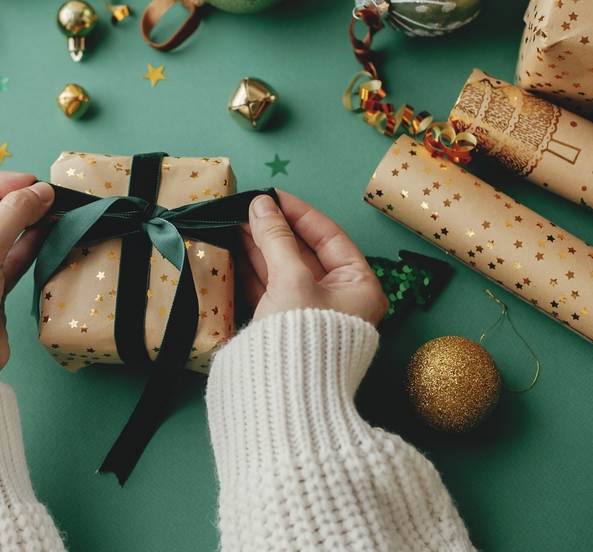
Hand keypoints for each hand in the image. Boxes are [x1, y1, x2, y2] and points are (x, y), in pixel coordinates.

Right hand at [237, 191, 386, 325]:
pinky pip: (269, 291)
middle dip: (274, 230)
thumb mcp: (291, 279)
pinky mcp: (284, 329)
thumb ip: (275, 238)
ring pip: (282, 271)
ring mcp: (309, 316)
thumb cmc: (304, 338)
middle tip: (247, 208)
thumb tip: (261, 205)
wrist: (284, 397)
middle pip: (303, 253)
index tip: (272, 195)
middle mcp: (338, 300)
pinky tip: (232, 252)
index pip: (330, 237)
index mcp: (359, 287)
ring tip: (233, 224)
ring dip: (258, 248)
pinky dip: (251, 271)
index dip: (299, 213)